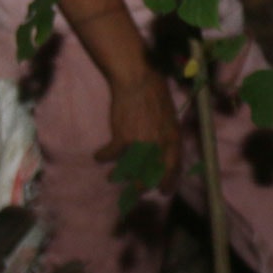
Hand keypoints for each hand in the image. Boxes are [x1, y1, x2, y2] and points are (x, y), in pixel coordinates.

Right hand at [95, 64, 183, 195]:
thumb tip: (161, 150)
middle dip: (142, 187)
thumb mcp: (169, 116)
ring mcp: (141, 144)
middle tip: (136, 192)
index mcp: (173, 139)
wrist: (138, 79)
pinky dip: (102, 156)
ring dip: (118, 174)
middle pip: (150, 175)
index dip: (168, 181)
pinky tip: (98, 156)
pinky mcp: (122, 139)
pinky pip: (109, 155)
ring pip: (129, 169)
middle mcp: (159, 145)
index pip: (173, 168)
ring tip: (111, 178)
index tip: (164, 191)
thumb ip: (165, 135)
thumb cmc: (155, 94)